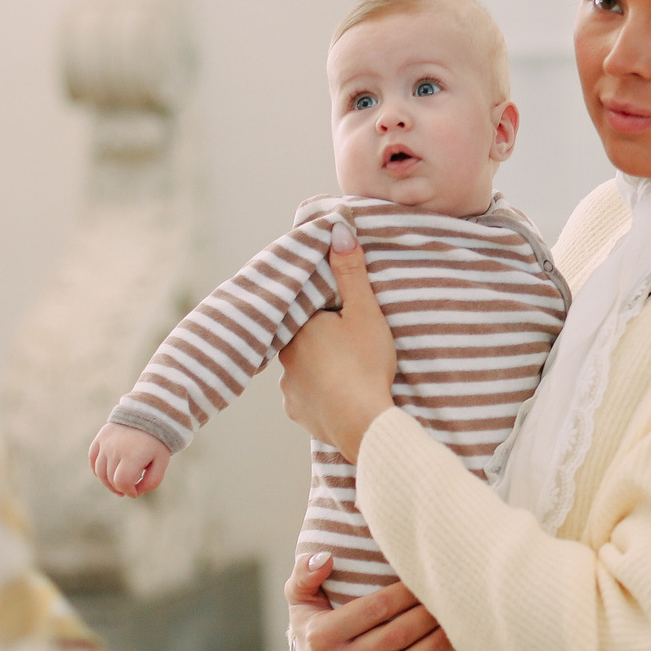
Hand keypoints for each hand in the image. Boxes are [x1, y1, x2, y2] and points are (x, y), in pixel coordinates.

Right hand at [90, 424, 171, 496]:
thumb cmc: (158, 440)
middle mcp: (115, 449)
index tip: (136, 492)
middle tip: (130, 488)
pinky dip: (97, 470)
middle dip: (121, 488)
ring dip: (108, 482)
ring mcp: (106, 443)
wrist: (149, 413)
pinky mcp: (100, 438)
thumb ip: (152, 481)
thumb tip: (135, 493)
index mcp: (133, 455)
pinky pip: (92, 459)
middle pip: (111, 479)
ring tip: (119, 485)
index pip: (123, 483)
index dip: (129, 491)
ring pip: (100, 472)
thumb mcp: (162, 462)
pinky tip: (107, 475)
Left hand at [277, 224, 396, 459]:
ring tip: (346, 372)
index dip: (326, 312)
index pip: (308, 311)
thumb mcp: (364, 312)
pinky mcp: (297, 412)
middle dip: (322, 340)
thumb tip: (337, 228)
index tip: (341, 315)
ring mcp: (288, 387)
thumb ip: (351, 271)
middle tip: (348, 344)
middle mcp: (285, 357)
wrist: (364, 422)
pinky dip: (320, 395)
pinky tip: (338, 395)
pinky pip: (306, 397)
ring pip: (302, 369)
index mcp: (299, 328)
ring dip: (319, 369)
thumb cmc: (365, 363)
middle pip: (304, 340)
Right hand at [284, 550, 447, 650]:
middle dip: (426, 613)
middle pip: (396, 635)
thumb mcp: (299, 597)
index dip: (404, 592)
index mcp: (322, 636)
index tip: (423, 577)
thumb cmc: (311, 620)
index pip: (374, 608)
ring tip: (457, 624)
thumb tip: (325, 557)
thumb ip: (305, 574)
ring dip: (436, 644)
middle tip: (449, 596)